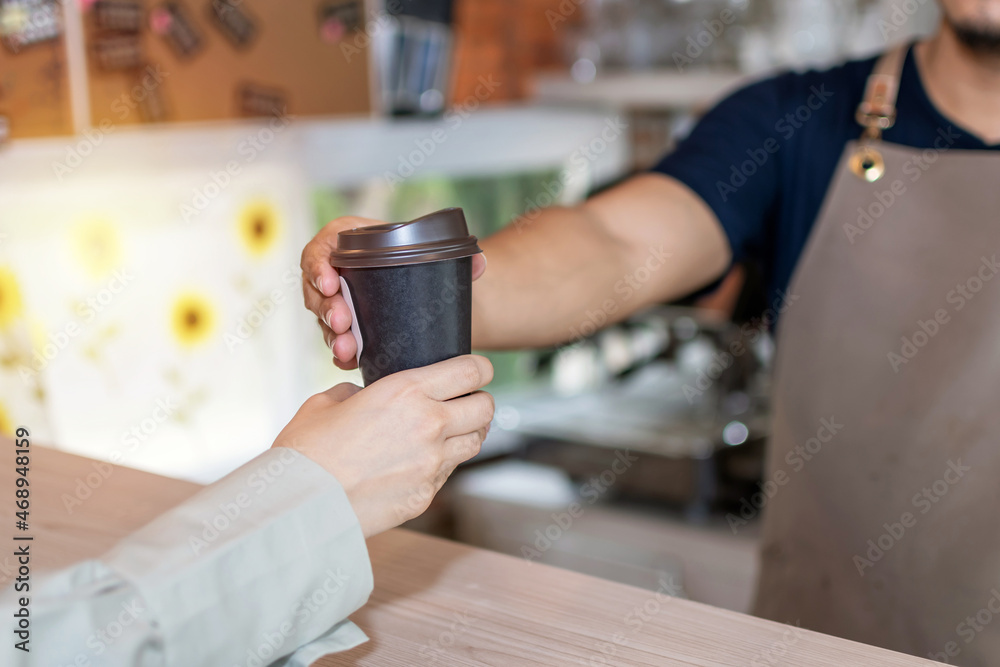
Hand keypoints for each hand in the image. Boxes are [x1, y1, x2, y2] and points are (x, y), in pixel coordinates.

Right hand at [272, 355, 493, 537]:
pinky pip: (450, 472)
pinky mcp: (426, 495)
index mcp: (407, 392)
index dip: (480, 369)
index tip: (476, 371)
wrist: (300, 507)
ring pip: (476, 441)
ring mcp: (431, 464)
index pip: (472, 371)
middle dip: (479, 400)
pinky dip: (443, 463)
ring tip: (448, 431)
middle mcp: (428, 425)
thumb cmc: (307, 451)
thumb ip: (357, 392)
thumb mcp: (328, 402)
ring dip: (467, 432)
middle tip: (465, 401)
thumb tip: (364, 396)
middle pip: (486, 407)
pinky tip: (420, 460)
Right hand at [301, 216, 486, 369]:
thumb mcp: (436, 257)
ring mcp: (339, 303)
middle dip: (326, 307)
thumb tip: (479, 263)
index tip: (330, 282)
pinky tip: (349, 362)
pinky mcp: (347, 329)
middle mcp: (339, 273)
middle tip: (343, 322)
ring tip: (347, 348)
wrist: (431, 295)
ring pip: (323, 318)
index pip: (322, 248)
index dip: (318, 264)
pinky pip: (335, 341)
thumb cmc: (426, 267)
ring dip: (331, 334)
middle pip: (318, 288)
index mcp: (352, 243)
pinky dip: (341, 353)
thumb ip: (459, 258)